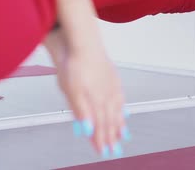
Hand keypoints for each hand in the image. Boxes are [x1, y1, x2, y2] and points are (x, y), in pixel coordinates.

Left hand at [47, 31, 128, 157]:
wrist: (84, 43)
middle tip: (115, 150)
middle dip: (112, 137)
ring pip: (117, 111)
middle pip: (110, 121)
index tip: (104, 151)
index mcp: (96, 101)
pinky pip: (120, 99)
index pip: (100, 126)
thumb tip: (87, 131)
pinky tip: (123, 111)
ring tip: (123, 135)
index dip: (102, 140)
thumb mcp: (71, 91)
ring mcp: (111, 87)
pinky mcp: (113, 79)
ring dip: (120, 125)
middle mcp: (107, 96)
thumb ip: (80, 112)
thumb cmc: (75, 65)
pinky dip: (122, 109)